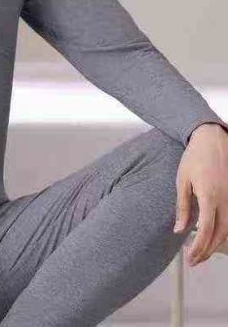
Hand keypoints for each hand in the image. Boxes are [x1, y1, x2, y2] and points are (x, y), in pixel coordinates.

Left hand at [173, 122, 227, 266]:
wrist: (211, 140)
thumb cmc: (194, 158)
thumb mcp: (182, 180)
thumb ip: (183, 207)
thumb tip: (179, 230)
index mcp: (210, 196)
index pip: (206, 230)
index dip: (198, 247)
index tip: (189, 257)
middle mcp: (226, 200)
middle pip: (220, 235)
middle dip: (206, 251)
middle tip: (193, 261)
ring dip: (215, 244)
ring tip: (201, 254)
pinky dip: (222, 233)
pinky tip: (212, 238)